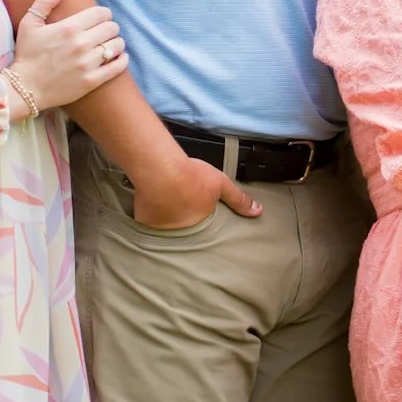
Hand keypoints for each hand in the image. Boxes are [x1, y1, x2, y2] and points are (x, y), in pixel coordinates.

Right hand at [7, 0, 129, 112]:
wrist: (24, 88)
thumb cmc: (27, 55)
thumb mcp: (29, 24)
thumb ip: (45, 1)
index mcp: (68, 28)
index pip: (102, 13)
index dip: (103, 14)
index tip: (99, 19)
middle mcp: (81, 44)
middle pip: (112, 27)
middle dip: (109, 28)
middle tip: (103, 33)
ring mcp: (87, 63)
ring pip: (117, 45)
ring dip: (115, 44)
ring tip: (108, 46)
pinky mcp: (92, 80)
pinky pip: (118, 66)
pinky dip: (121, 60)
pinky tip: (117, 58)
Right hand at [131, 153, 260, 230]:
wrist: (160, 169)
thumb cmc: (190, 176)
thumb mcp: (221, 184)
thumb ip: (238, 199)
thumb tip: (258, 211)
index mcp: (201, 225)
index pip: (203, 230)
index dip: (200, 221)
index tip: (197, 214)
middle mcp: (181, 232)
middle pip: (184, 231)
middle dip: (183, 223)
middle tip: (180, 208)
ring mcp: (161, 230)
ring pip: (165, 229)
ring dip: (166, 221)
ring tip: (165, 206)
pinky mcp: (144, 224)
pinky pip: (148, 224)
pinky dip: (149, 217)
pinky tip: (150, 206)